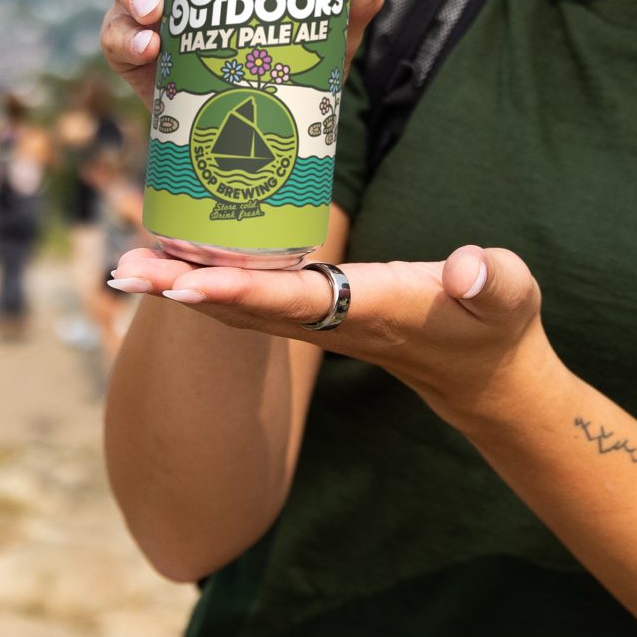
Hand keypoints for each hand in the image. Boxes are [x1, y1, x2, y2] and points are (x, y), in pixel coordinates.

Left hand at [107, 242, 556, 429]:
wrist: (484, 374)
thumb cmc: (496, 324)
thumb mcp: (510, 295)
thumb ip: (493, 279)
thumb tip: (467, 267)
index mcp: (374, 309)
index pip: (297, 301)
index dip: (242, 292)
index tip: (189, 283)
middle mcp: (335, 320)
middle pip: (245, 309)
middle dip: (184, 289)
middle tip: (125, 269)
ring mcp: (322, 321)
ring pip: (239, 307)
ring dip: (182, 287)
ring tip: (127, 266)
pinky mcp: (318, 312)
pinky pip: (252, 299)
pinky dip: (209, 282)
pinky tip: (174, 262)